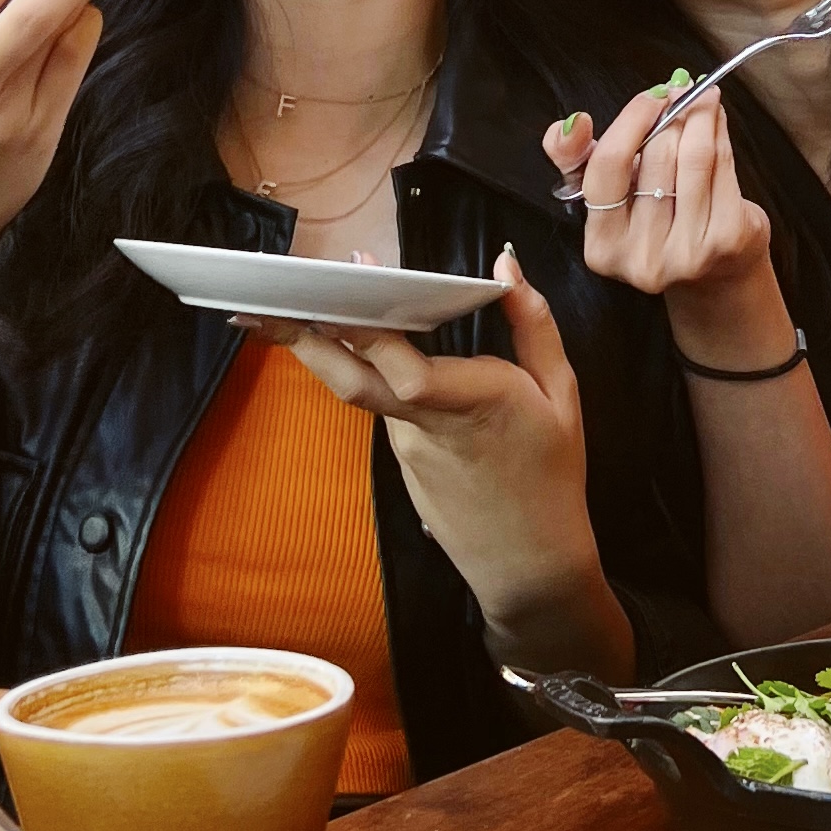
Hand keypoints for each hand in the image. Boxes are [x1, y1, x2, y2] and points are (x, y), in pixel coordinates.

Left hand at [251, 252, 625, 667]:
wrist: (529, 564)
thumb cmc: (552, 474)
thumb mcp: (562, 393)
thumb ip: (532, 324)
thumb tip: (506, 266)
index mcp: (474, 403)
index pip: (405, 370)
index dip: (370, 330)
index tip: (347, 280)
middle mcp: (426, 426)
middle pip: (353, 382)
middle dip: (306, 341)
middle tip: (268, 303)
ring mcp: (406, 449)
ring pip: (362, 391)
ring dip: (333, 349)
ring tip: (307, 301)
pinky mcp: (400, 463)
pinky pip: (380, 409)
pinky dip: (367, 374)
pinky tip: (360, 344)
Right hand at [545, 83, 770, 303]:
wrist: (712, 273)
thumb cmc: (654, 222)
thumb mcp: (606, 195)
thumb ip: (576, 157)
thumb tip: (572, 123)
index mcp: (602, 245)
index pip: (608, 166)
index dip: (632, 120)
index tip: (651, 96)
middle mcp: (642, 257)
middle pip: (657, 155)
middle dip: (671, 113)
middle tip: (681, 91)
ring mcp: (687, 252)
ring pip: (694, 157)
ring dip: (700, 116)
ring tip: (701, 99)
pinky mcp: (726, 240)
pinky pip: (722, 167)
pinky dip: (720, 135)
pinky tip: (715, 124)